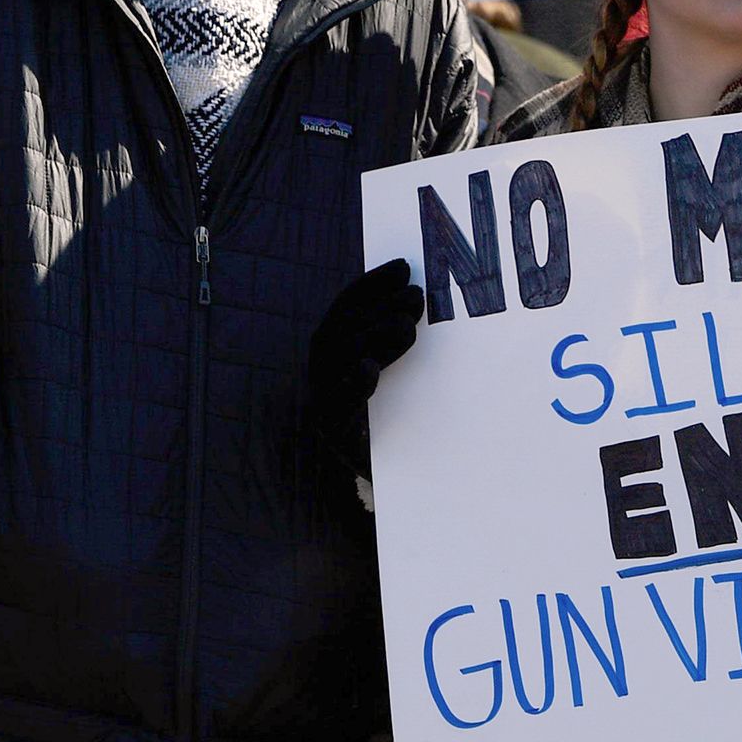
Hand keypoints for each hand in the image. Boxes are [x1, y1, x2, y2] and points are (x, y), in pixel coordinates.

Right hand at [308, 260, 425, 473]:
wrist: (393, 474)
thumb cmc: (397, 413)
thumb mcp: (397, 369)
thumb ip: (398, 334)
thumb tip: (419, 293)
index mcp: (335, 351)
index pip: (347, 307)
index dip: (371, 284)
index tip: (404, 267)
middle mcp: (322, 373)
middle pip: (341, 330)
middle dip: (378, 308)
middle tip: (417, 297)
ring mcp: (323, 403)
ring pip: (335, 361)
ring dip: (370, 338)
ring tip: (405, 327)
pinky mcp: (332, 434)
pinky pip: (333, 407)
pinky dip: (350, 385)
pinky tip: (368, 371)